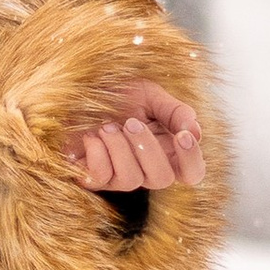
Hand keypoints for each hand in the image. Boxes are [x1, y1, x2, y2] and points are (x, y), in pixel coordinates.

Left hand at [66, 78, 204, 192]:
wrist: (75, 89)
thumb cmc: (115, 94)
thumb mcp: (150, 94)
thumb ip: (175, 111)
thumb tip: (194, 130)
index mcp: (166, 149)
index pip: (191, 173)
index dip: (192, 160)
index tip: (182, 136)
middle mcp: (145, 168)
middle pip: (163, 179)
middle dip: (147, 149)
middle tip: (131, 122)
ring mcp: (118, 176)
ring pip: (131, 180)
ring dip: (119, 148)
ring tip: (107, 126)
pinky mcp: (92, 177)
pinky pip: (101, 177)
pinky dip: (97, 153)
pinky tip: (91, 136)